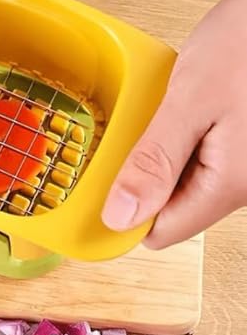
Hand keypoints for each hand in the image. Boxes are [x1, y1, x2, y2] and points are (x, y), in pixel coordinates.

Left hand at [102, 0, 246, 248]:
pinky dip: (176, 146)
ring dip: (158, 162)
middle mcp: (240, 184)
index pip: (162, 232)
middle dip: (142, 184)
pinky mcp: (240, 147)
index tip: (101, 194)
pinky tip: (175, 117)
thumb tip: (120, 216)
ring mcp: (242, 167)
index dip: (126, 218)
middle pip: (171, 211)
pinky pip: (196, 163)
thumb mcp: (191, 102)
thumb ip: (154, 163)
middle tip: (128, 144)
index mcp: (228, 183)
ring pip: (182, 187)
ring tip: (156, 123)